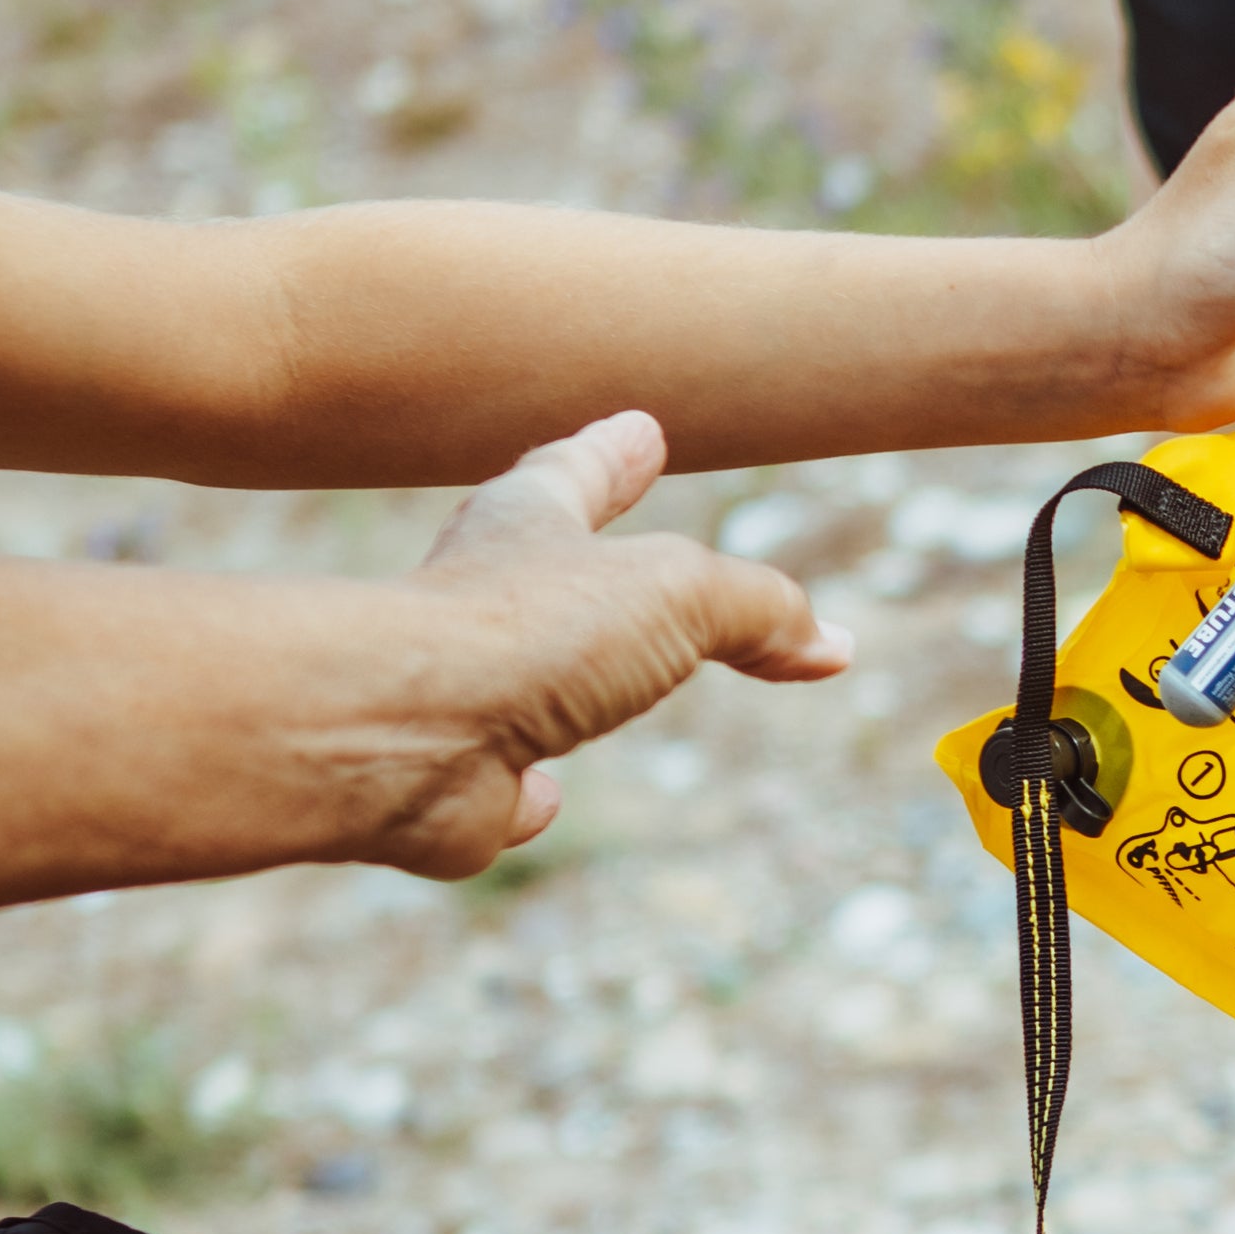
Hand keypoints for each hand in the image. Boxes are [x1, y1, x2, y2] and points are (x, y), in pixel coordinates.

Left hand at [395, 410, 849, 868]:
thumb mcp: (679, 592)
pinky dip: (526, 796)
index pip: (579, 472)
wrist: (405, 736)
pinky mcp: (459, 782)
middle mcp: (486, 599)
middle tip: (599, 531)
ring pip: (519, 675)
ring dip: (554, 678)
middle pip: (541, 565)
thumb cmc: (529, 632)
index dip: (616, 455)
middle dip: (575, 549)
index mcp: (527, 526)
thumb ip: (760, 609)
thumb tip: (829, 645)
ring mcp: (466, 692)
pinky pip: (502, 785)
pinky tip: (540, 801)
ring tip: (586, 685)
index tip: (639, 431)